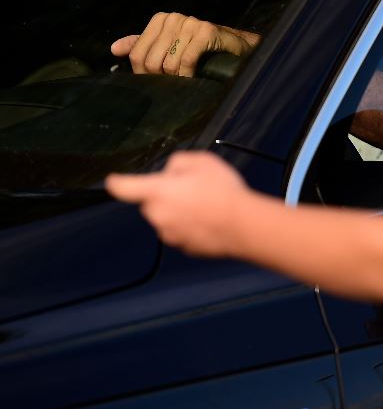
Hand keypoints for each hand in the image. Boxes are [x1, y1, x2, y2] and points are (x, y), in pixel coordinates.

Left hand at [106, 151, 258, 256]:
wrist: (242, 225)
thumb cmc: (223, 192)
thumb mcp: (203, 160)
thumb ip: (179, 162)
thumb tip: (172, 173)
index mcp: (157, 191)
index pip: (125, 187)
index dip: (117, 182)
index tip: (112, 181)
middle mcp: (158, 215)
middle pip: (152, 203)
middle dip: (167, 196)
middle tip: (194, 189)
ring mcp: (170, 234)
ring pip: (168, 219)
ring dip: (181, 212)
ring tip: (209, 205)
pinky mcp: (184, 248)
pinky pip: (183, 233)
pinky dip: (193, 226)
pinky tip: (213, 219)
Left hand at [111, 12, 260, 76]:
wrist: (233, 46)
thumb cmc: (200, 48)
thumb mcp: (168, 46)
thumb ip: (142, 46)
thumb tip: (115, 49)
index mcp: (160, 20)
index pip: (138, 53)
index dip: (144, 73)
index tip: (157, 82)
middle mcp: (173, 18)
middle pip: (151, 60)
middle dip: (162, 78)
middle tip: (173, 84)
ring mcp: (190, 23)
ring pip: (169, 62)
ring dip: (177, 78)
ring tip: (185, 81)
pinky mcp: (206, 31)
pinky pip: (187, 59)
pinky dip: (189, 74)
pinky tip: (194, 77)